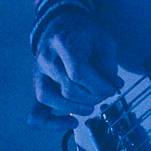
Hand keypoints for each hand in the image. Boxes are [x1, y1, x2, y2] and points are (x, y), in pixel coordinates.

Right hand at [32, 10, 123, 127]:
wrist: (60, 26)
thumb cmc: (84, 34)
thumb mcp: (103, 40)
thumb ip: (109, 63)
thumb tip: (114, 85)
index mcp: (63, 43)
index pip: (78, 72)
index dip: (98, 86)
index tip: (112, 88)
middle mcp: (46, 59)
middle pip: (68, 88)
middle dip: (92, 96)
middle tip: (104, 94)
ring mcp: (38, 74)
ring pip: (52, 99)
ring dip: (76, 108)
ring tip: (91, 106)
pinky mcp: (37, 87)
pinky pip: (36, 113)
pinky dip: (51, 124)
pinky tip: (71, 123)